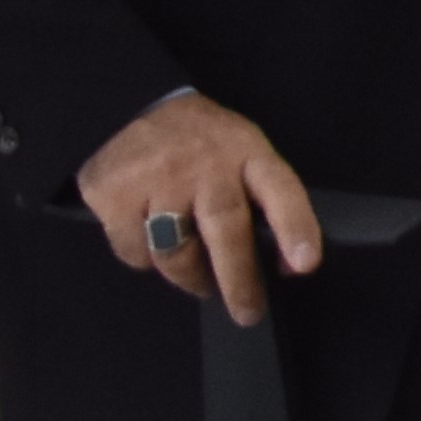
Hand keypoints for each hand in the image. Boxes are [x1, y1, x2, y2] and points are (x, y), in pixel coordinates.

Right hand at [72, 90, 321, 326]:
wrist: (128, 108)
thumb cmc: (199, 142)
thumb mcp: (241, 149)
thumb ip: (263, 197)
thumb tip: (286, 263)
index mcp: (246, 150)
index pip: (279, 189)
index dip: (295, 228)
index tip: (305, 264)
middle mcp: (204, 163)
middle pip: (226, 230)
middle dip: (239, 280)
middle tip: (248, 312)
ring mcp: (157, 178)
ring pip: (176, 253)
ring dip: (191, 278)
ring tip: (200, 282)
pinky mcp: (115, 195)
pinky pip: (135, 252)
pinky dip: (145, 259)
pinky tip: (152, 244)